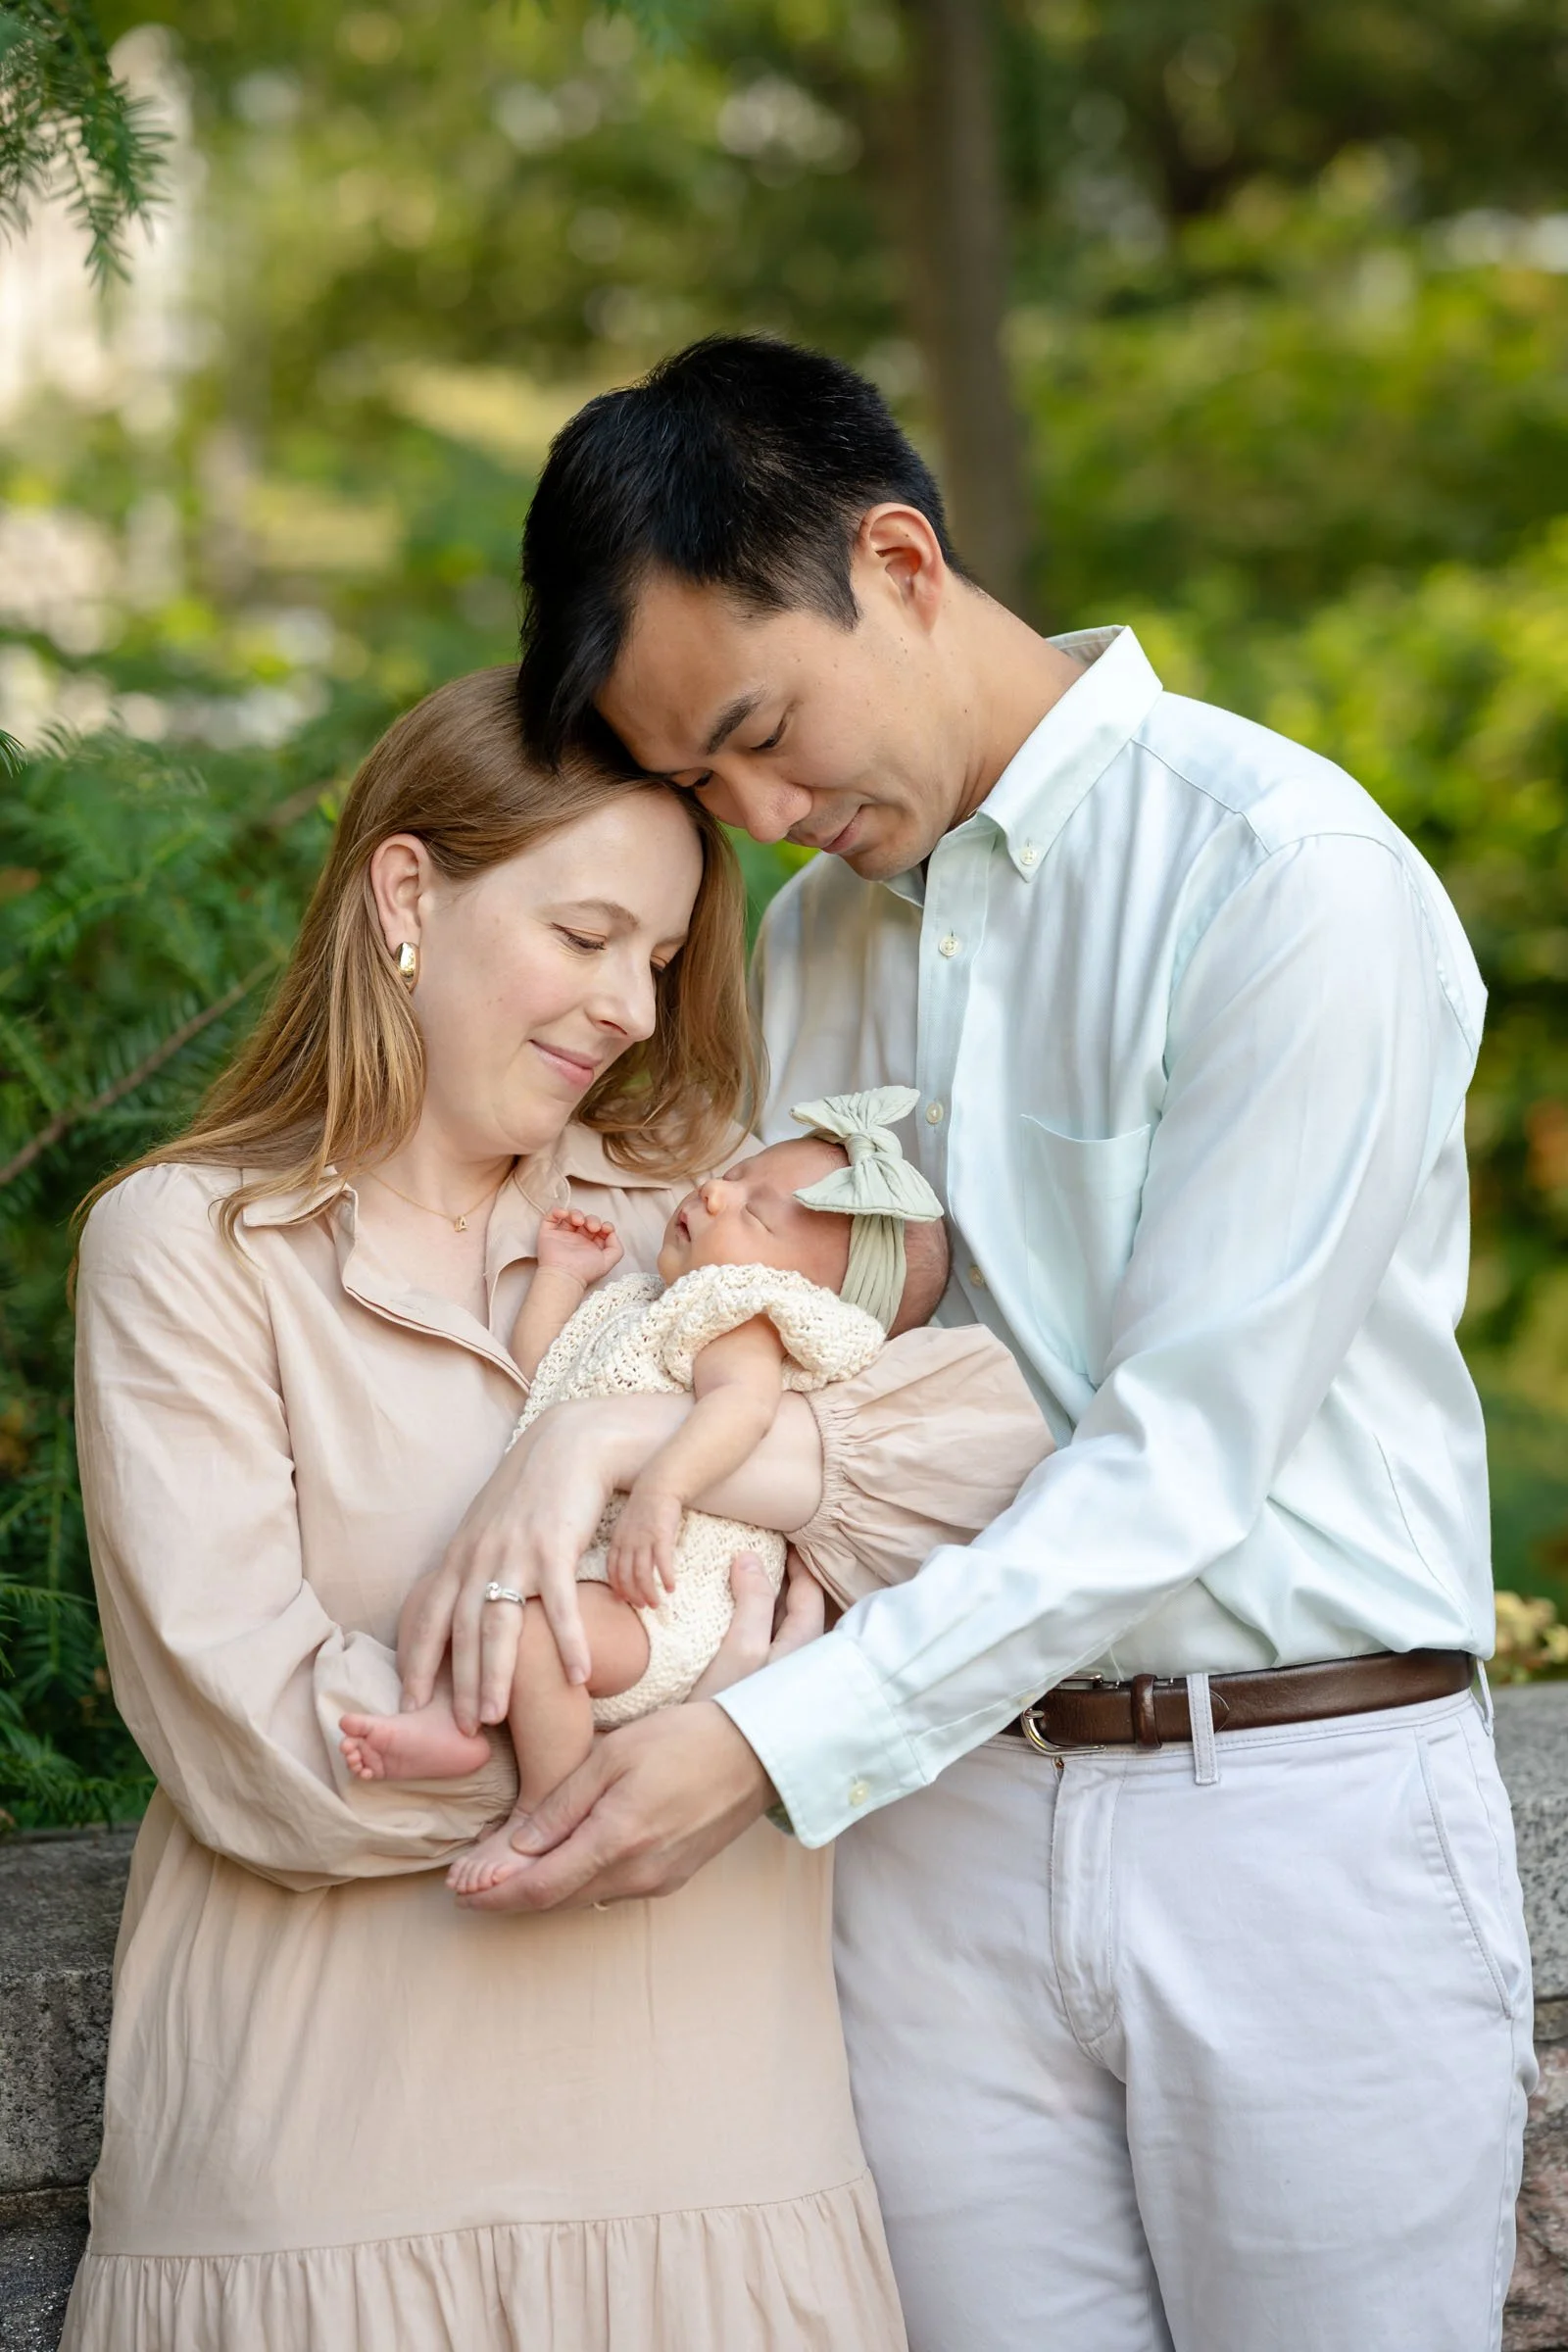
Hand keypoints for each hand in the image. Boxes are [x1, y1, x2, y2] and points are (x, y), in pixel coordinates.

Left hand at [398, 1402, 613, 1733]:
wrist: (568, 1444)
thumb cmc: (530, 1490)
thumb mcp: (488, 1527)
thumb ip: (472, 1566)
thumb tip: (457, 1605)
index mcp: (461, 1555)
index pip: (428, 1617)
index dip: (417, 1661)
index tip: (409, 1701)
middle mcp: (480, 1557)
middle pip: (462, 1632)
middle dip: (458, 1684)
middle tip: (459, 1729)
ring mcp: (516, 1554)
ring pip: (499, 1626)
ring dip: (495, 1676)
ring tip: (494, 1718)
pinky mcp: (555, 1547)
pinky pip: (559, 1606)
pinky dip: (567, 1643)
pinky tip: (576, 1675)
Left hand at [451, 1701, 773, 1912]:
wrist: (759, 1752)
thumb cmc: (686, 1739)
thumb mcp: (615, 1755)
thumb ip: (564, 1804)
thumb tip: (517, 1847)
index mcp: (617, 1840)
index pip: (540, 1887)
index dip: (494, 1895)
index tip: (460, 1889)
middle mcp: (637, 1873)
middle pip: (557, 1900)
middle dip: (509, 1894)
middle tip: (470, 1882)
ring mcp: (658, 1880)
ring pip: (584, 1896)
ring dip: (543, 1889)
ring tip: (505, 1872)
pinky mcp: (673, 1877)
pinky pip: (612, 1888)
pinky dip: (577, 1881)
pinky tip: (561, 1863)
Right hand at [537, 1208, 621, 1284]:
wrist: (564, 1275)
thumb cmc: (584, 1271)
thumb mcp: (608, 1262)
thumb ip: (616, 1248)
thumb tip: (612, 1233)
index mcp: (590, 1246)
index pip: (599, 1229)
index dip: (604, 1225)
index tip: (605, 1229)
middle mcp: (577, 1240)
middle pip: (586, 1220)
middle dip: (592, 1219)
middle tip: (592, 1227)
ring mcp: (562, 1236)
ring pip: (570, 1216)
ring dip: (576, 1213)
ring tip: (578, 1221)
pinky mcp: (548, 1233)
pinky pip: (551, 1217)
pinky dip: (557, 1211)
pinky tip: (564, 1214)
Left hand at [606, 1485, 681, 1607]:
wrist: (659, 1485)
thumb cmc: (645, 1505)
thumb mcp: (627, 1524)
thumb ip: (625, 1543)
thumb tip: (629, 1560)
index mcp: (617, 1540)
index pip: (613, 1571)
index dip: (619, 1588)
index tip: (625, 1599)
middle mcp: (627, 1543)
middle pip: (626, 1577)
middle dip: (634, 1596)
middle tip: (643, 1606)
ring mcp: (643, 1541)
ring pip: (642, 1575)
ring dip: (649, 1593)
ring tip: (656, 1603)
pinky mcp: (661, 1537)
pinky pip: (662, 1564)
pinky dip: (666, 1578)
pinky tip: (672, 1588)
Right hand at [689, 1547, 824, 1698]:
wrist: (707, 1752)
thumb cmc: (730, 1700)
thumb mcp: (744, 1645)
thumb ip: (754, 1599)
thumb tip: (750, 1558)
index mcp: (805, 1644)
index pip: (809, 1590)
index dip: (796, 1561)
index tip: (780, 1538)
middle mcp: (797, 1656)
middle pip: (793, 1604)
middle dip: (776, 1576)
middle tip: (755, 1550)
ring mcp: (776, 1669)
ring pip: (774, 1621)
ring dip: (758, 1597)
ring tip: (736, 1573)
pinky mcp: (754, 1679)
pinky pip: (757, 1637)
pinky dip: (746, 1617)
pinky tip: (725, 1609)